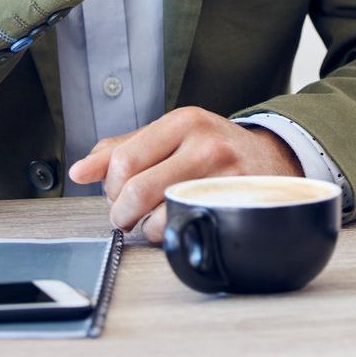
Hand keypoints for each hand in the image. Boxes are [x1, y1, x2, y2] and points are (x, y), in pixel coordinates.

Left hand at [67, 106, 303, 242]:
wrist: (276, 160)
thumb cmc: (215, 150)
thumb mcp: (172, 136)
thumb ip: (123, 149)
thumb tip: (80, 171)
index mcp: (183, 121)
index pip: (123, 160)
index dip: (110, 187)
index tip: (116, 194)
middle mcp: (206, 145)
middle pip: (137, 190)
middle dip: (121, 212)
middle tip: (125, 216)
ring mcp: (225, 177)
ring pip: (159, 216)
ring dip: (147, 227)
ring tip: (154, 218)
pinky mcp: (237, 207)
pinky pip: (187, 231)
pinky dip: (173, 235)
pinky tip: (178, 223)